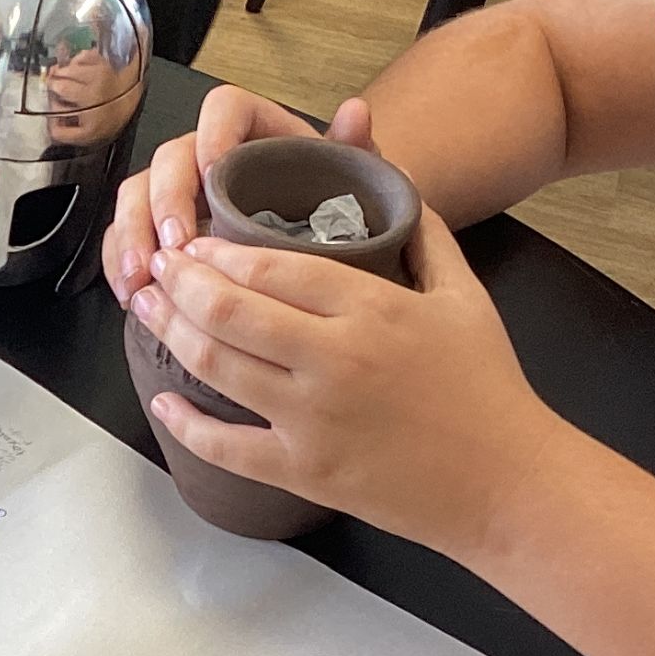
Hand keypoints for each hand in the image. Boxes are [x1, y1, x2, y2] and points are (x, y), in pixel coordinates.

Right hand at [103, 88, 372, 306]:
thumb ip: (352, 148)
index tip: (213, 173)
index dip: (213, 134)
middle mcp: (207, 154)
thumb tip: (356, 112)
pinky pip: (124, 235)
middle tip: (176, 246)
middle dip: (165, 201)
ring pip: (138, 195)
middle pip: (169, 157)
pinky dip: (120, 261)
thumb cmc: (330, 211)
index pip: (223, 107)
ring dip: (132, 235)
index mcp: (254, 130)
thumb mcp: (347, 184)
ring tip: (143, 278)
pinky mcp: (158, 230)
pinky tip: (132, 294)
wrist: (319, 248)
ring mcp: (178, 193)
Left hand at [130, 218, 553, 556]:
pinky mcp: (303, 472)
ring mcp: (312, 419)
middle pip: (228, 310)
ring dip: (169, 333)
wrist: (506, 482)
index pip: (271, 266)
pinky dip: (186, 421)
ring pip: (216, 366)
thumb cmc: (487, 385)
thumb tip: (387, 173)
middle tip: (158, 266)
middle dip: (178, 281)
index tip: (195, 240)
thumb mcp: (463, 293)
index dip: (219, 250)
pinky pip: (225, 445)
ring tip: (148, 308)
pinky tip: (164, 399)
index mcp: (370, 308)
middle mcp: (333, 360)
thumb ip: (422, 229)